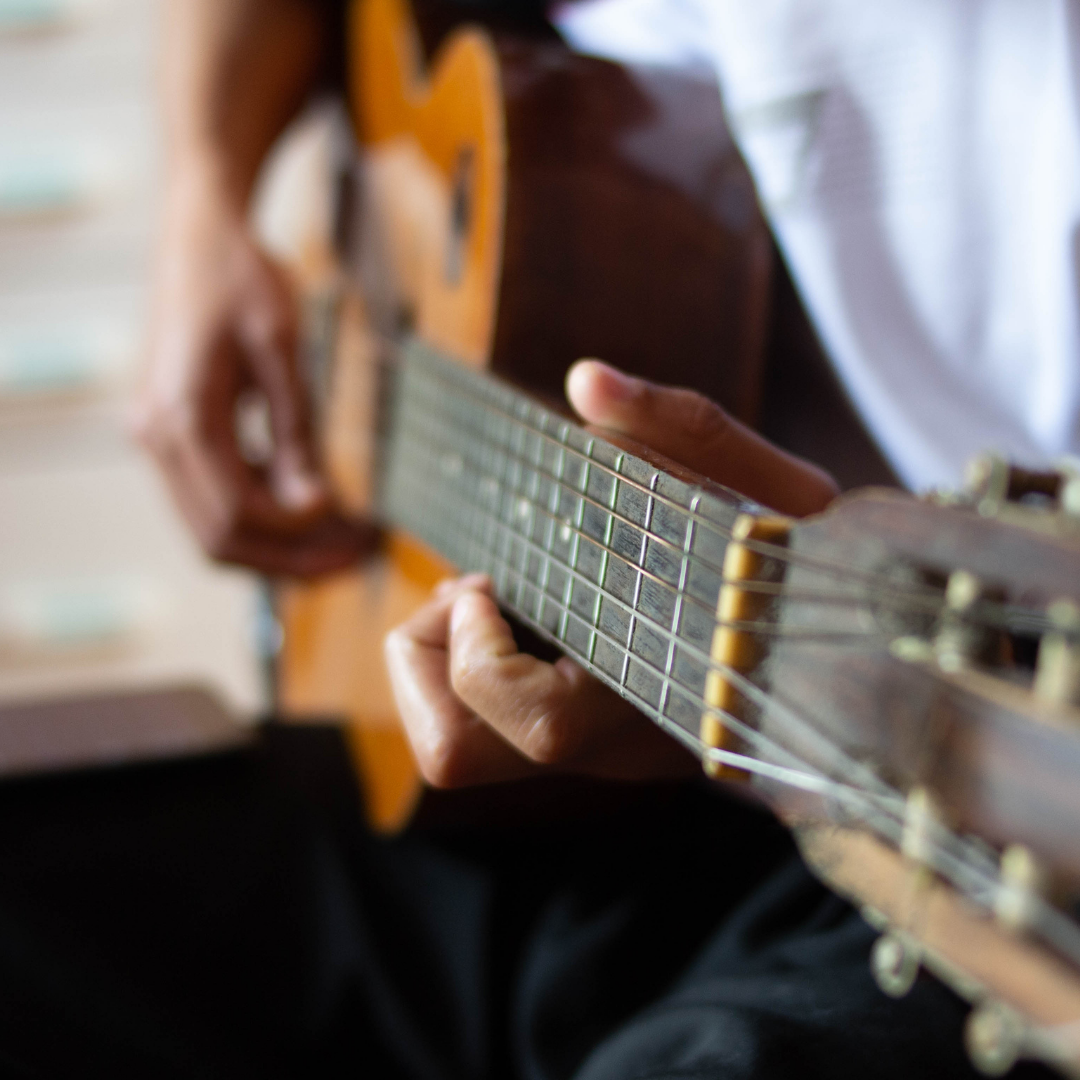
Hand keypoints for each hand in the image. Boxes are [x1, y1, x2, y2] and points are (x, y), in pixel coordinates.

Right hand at [133, 167, 375, 576]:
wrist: (200, 231)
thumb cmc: (243, 276)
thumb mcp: (282, 348)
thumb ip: (295, 431)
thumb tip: (313, 504)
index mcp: (181, 414)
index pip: (238, 511)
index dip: (299, 531)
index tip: (354, 522)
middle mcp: (156, 437)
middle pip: (221, 539)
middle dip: (294, 558)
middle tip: (359, 556)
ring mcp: (157, 439)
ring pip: (215, 530)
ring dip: (281, 546)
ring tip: (347, 542)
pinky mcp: (173, 437)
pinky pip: (215, 499)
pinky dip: (265, 517)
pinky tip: (315, 508)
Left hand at [385, 361, 838, 788]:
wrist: (844, 661)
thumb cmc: (809, 572)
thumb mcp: (774, 490)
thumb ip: (686, 427)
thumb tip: (588, 380)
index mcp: (658, 699)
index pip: (532, 722)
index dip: (477, 649)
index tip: (496, 578)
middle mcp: (613, 750)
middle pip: (453, 758)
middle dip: (424, 661)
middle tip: (475, 591)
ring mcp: (590, 755)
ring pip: (455, 751)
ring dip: (438, 663)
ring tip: (492, 597)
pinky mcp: (581, 742)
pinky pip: (481, 724)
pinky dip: (465, 665)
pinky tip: (516, 610)